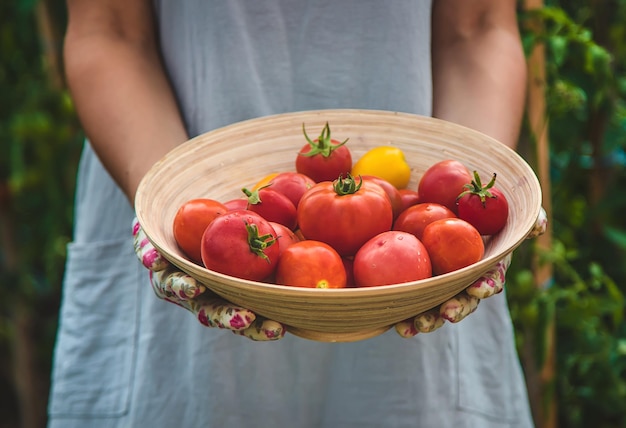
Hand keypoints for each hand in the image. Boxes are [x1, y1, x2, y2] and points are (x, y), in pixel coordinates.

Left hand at [132, 218, 285, 340]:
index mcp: (235, 295)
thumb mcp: (260, 234)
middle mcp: (208, 296)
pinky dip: (157, 260)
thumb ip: (286, 239)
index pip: (251, 316)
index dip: (261, 327)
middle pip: (217, 313)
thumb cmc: (231, 229)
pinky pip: (158, 264)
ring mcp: (182, 283)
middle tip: (245, 318)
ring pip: (183, 294)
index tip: (278, 328)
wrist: (183, 217)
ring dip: (189, 292)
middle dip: (230, 318)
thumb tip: (344, 236)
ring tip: (195, 290)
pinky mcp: (158, 264)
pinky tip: (155, 259)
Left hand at [395, 207, 547, 337]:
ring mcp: (440, 289)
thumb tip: (539, 226)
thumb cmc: (475, 210)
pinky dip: (402, 315)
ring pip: (435, 309)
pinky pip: (409, 303)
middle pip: (462, 301)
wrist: (441, 209)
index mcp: (484, 267)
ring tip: (413, 327)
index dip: (486, 284)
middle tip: (447, 313)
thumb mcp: (499, 208)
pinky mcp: (416, 288)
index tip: (479, 287)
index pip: (490, 278)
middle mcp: (463, 282)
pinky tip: (393, 324)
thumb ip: (524, 215)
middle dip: (456, 309)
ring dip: (427, 320)